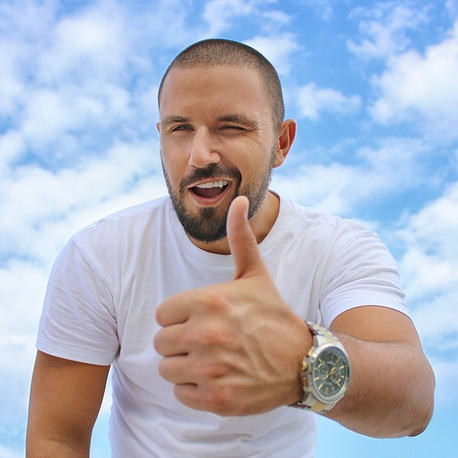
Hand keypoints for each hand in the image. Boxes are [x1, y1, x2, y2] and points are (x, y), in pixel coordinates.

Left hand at [154, 196, 310, 415]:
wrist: (304, 361)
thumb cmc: (273, 315)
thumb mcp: (255, 274)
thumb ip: (240, 237)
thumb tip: (238, 198)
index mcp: (207, 301)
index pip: (162, 314)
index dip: (180, 318)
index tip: (201, 320)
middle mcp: (205, 334)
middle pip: (162, 343)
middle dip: (180, 342)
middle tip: (207, 342)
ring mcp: (210, 369)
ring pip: (167, 370)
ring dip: (185, 367)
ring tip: (213, 360)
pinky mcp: (216, 399)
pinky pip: (180, 394)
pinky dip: (195, 390)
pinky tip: (219, 379)